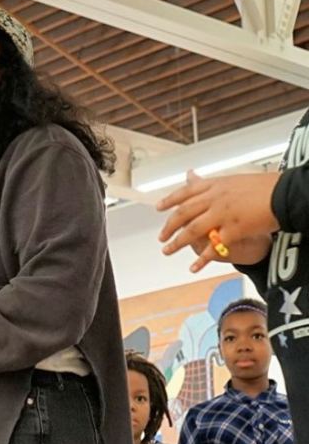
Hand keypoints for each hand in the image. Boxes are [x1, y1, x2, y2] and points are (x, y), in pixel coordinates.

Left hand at [157, 171, 279, 271]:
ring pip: (192, 230)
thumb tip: (191, 175)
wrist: (285, 194)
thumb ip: (211, 183)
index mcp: (216, 185)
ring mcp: (222, 214)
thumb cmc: (265, 187)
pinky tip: (193, 268)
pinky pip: (212, 247)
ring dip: (177, 243)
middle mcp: (215, 198)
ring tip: (167, 251)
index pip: (186, 192)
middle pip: (184, 213)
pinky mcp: (233, 229)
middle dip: (170, 226)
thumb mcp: (235, 180)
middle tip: (161, 237)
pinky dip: (201, 260)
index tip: (158, 208)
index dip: (170, 201)